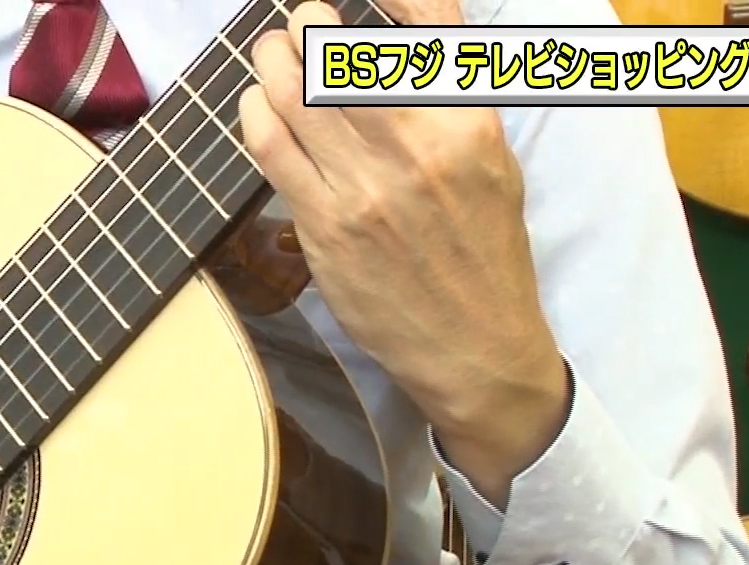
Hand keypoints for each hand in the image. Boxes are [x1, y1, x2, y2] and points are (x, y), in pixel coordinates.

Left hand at [237, 0, 569, 502]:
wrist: (476, 346)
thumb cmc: (483, 251)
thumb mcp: (492, 158)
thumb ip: (453, 95)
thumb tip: (410, 37)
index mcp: (467, 125)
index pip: (423, 28)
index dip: (385, 0)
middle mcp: (418, 148)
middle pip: (339, 55)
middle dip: (307, 26)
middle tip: (298, 23)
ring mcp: (367, 188)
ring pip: (296, 95)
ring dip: (272, 61)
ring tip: (270, 54)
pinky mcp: (327, 225)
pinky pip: (274, 150)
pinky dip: (256, 114)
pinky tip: (257, 106)